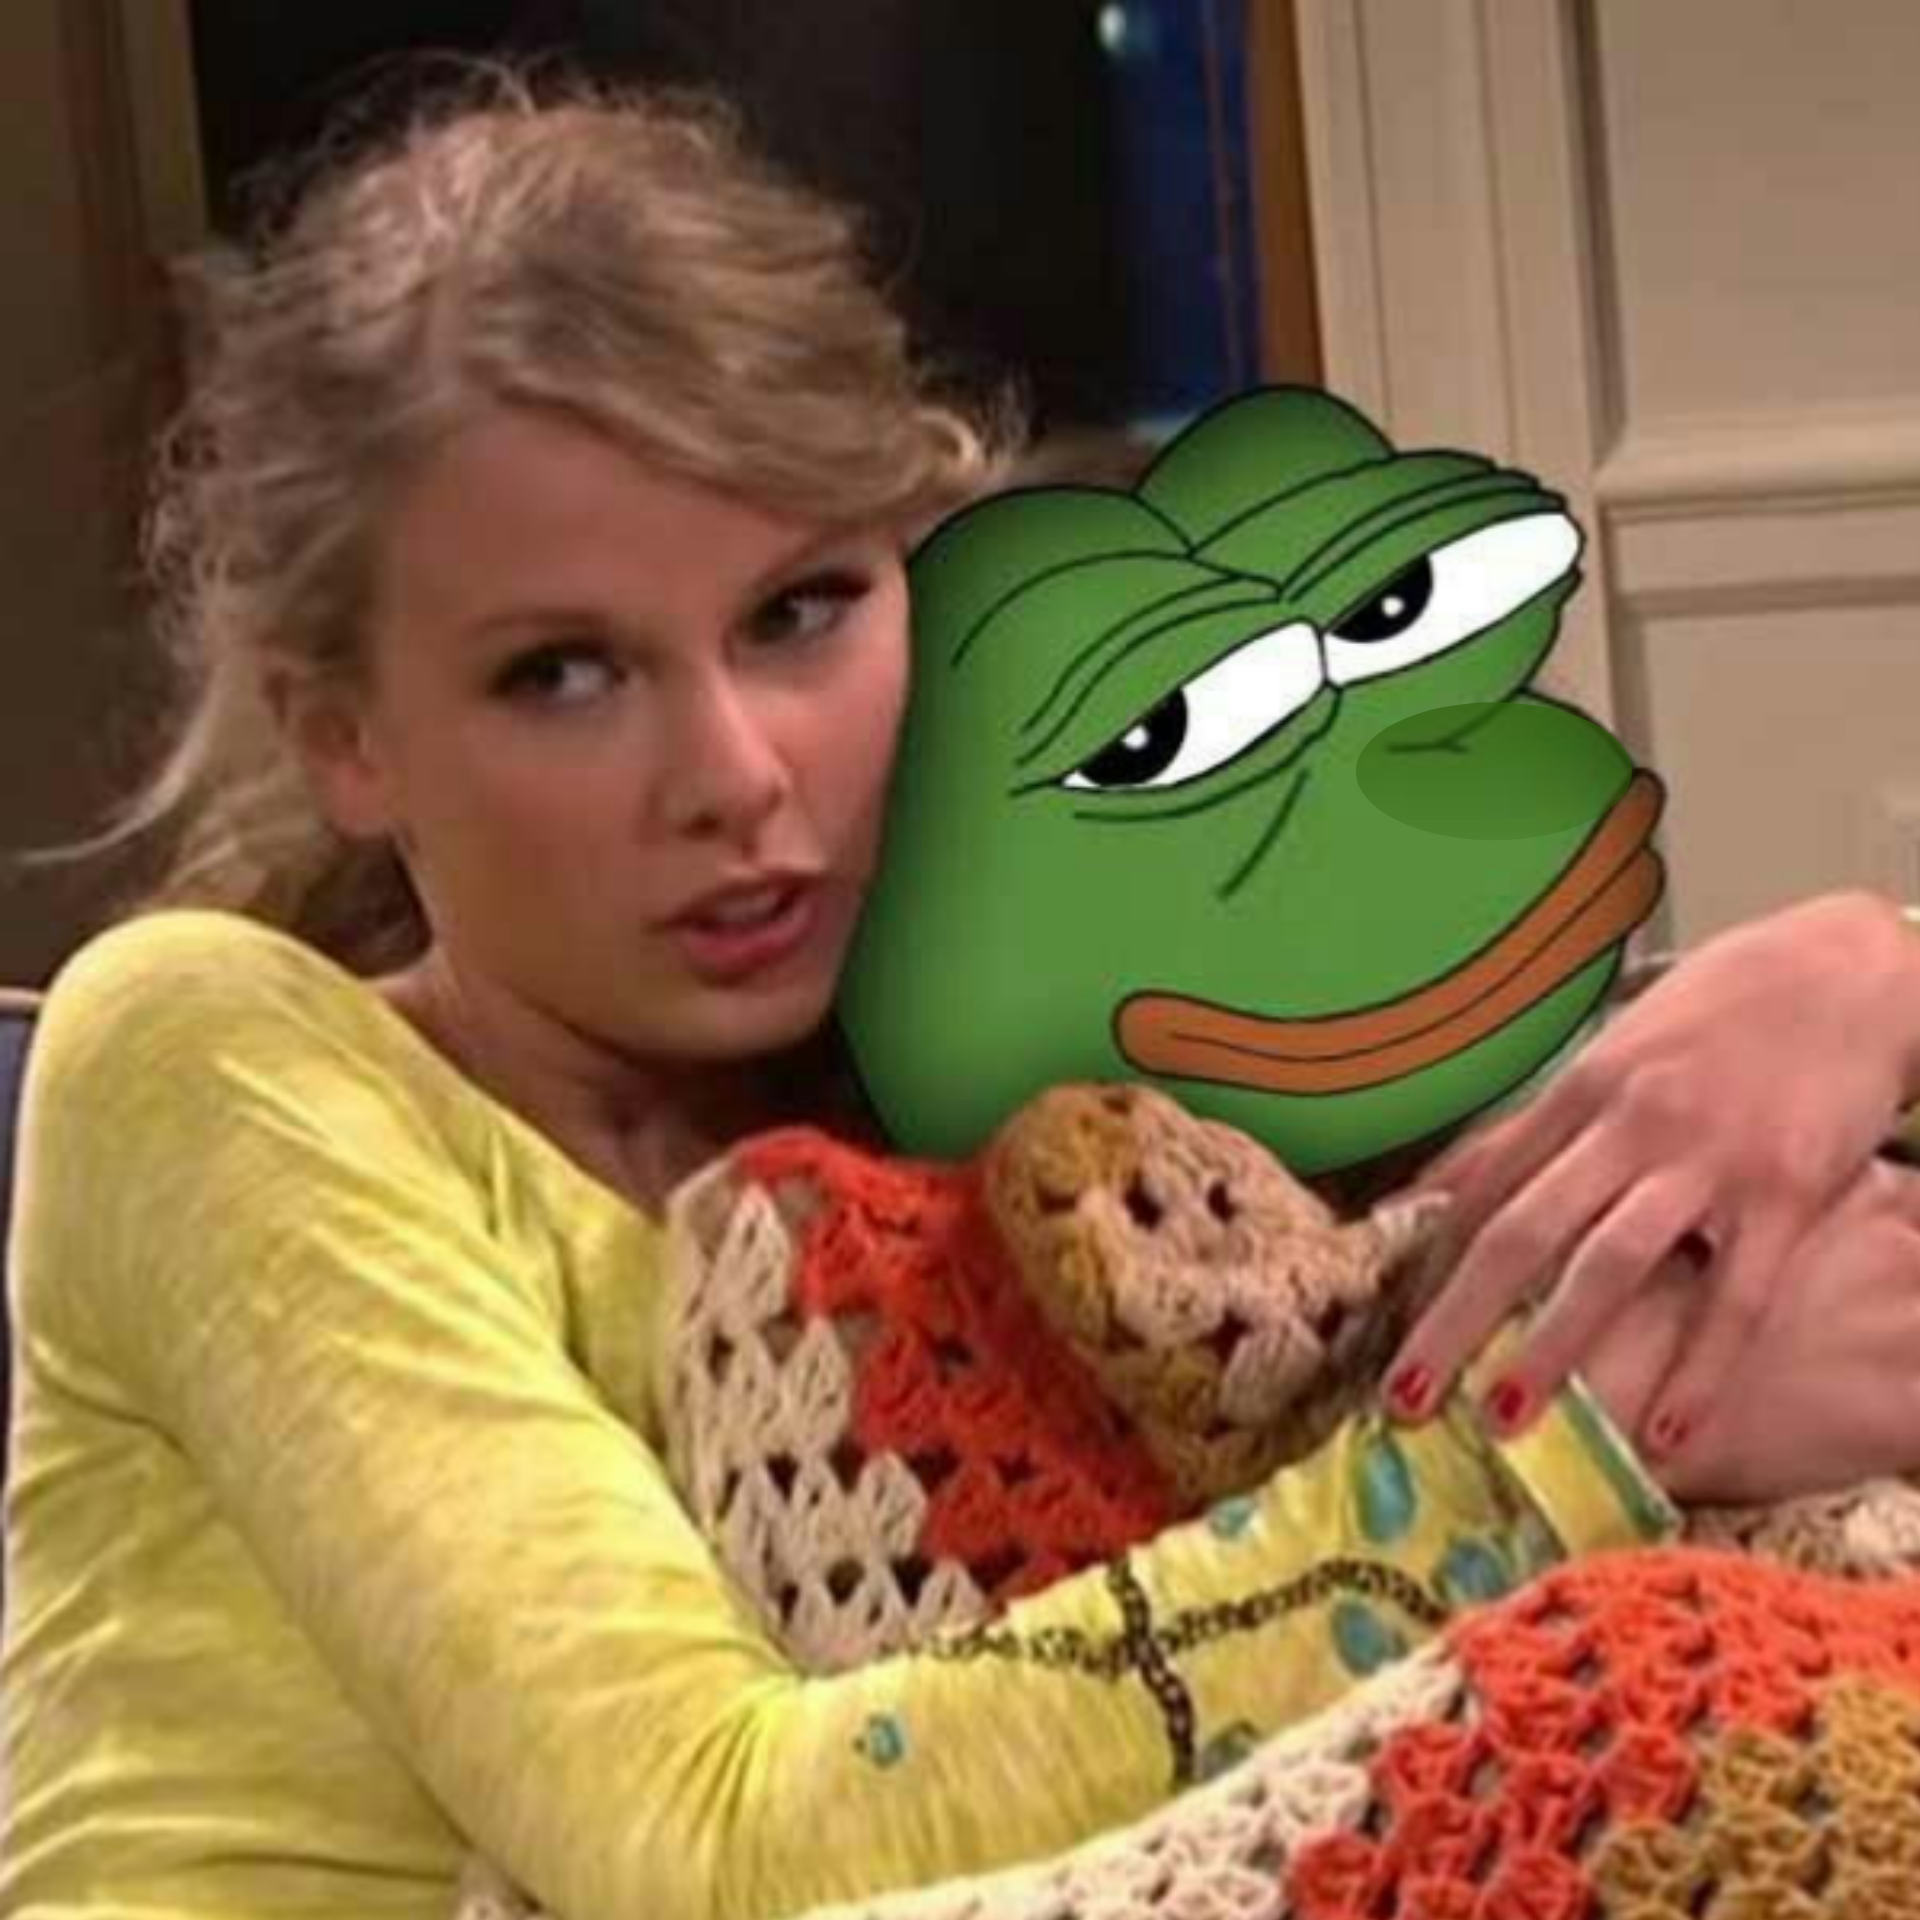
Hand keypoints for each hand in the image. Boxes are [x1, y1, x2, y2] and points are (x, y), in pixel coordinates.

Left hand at [1384, 890, 1919, 1452]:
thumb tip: (1442, 1185)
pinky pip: (1736, 1297)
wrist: (1853, 967)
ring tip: (1502, 1422)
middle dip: (1455, 1318)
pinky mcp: (1786, 1193)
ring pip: (1608, 1265)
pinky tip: (1666, 1435)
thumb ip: (1536, 1125)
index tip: (1384, 1322)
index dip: (1428, 1259)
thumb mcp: (1615, 1048)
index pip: (1484, 1183)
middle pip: (1520, 1231)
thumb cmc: (1724, 1012)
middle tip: (1406, 1396)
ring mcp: (1706, 1159)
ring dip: (1550, 1349)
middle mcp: (1628, 1122)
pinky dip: (1699, 1371)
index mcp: (1580, 1087)